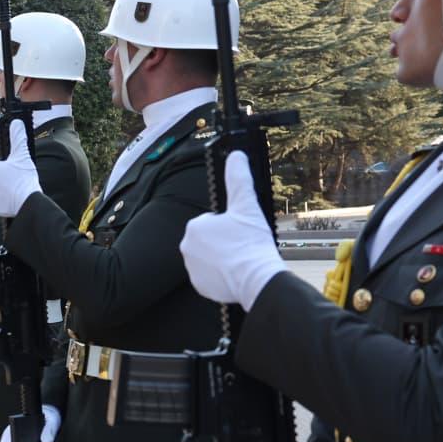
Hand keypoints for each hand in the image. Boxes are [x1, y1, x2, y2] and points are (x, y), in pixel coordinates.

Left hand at [0, 120, 39, 217]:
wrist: (26, 202)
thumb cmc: (24, 179)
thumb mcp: (23, 155)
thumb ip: (18, 138)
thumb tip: (16, 122)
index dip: (7, 166)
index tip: (15, 170)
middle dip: (4, 177)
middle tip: (16, 180)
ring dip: (2, 188)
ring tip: (14, 190)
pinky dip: (1, 200)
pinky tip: (11, 199)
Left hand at [180, 151, 286, 309]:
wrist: (256, 279)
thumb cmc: (251, 243)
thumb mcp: (247, 205)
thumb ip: (238, 179)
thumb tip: (236, 156)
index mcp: (194, 226)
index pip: (211, 221)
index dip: (228, 225)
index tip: (239, 232)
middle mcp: (186, 247)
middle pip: (209, 239)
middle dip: (223, 241)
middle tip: (241, 245)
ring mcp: (191, 268)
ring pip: (209, 257)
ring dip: (222, 257)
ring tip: (239, 259)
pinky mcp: (199, 285)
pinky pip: (209, 276)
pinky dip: (220, 275)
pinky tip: (234, 272)